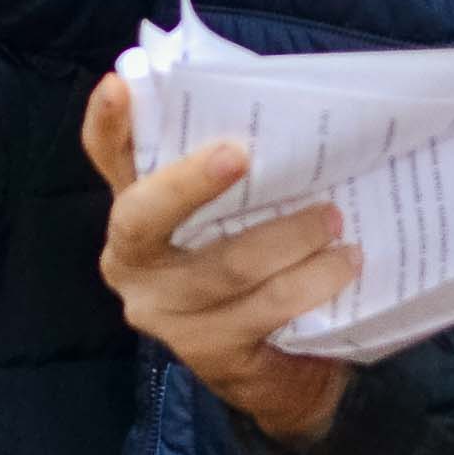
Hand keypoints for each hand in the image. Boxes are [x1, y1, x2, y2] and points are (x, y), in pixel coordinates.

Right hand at [80, 75, 351, 441]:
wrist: (280, 371)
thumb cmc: (258, 267)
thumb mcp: (235, 217)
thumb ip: (237, 176)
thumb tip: (281, 112)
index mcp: (134, 217)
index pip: (110, 161)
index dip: (108, 124)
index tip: (119, 83)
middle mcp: (132, 265)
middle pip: (143, 218)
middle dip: (189, 183)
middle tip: (240, 154)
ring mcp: (165, 314)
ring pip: (225, 267)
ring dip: (291, 238)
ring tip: (337, 222)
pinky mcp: (208, 352)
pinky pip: (265, 310)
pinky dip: (312, 283)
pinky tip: (345, 267)